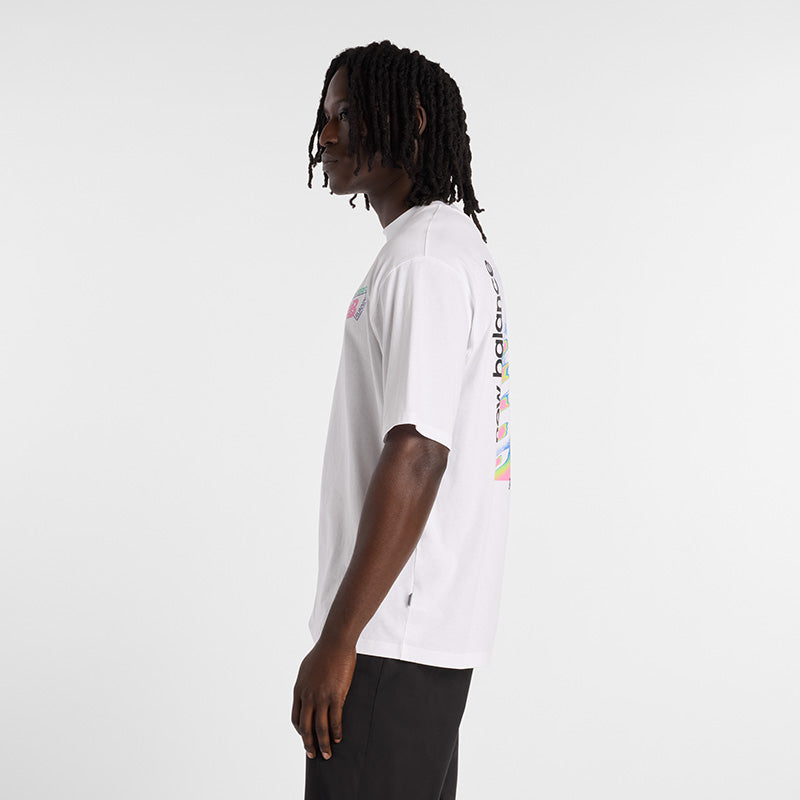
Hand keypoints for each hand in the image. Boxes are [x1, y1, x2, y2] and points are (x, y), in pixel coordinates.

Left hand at [291, 639, 356, 759]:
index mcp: (298, 690)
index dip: (300, 731)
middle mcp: (307, 696)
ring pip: (320, 728)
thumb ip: (305, 684)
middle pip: (305, 727)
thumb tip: (307, 693)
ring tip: (327, 755)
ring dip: (322, 744)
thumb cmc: (323, 653)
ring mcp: (321, 697)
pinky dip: (335, 732)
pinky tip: (338, 738)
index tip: (306, 737)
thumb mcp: (307, 669)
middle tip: (312, 755)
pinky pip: (334, 720)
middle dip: (308, 744)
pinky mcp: (335, 696)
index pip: (295, 718)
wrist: (335, 643)